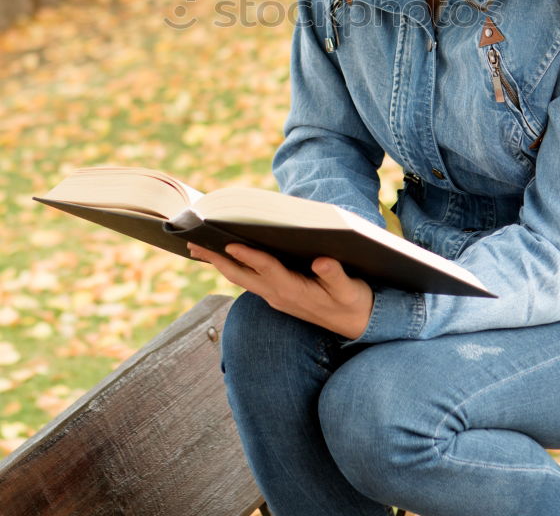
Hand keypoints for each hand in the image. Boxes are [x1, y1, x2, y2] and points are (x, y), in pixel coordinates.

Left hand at [187, 242, 373, 339]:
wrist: (356, 325)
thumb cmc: (353, 302)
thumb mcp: (350, 289)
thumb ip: (335, 276)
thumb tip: (323, 260)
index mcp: (294, 291)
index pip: (267, 270)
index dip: (250, 256)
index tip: (230, 243)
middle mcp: (279, 295)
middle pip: (241, 276)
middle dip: (217, 260)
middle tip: (193, 243)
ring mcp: (276, 297)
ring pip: (241, 279)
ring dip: (219, 263)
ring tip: (199, 248)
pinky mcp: (278, 295)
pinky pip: (248, 280)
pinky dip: (233, 266)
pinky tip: (226, 257)